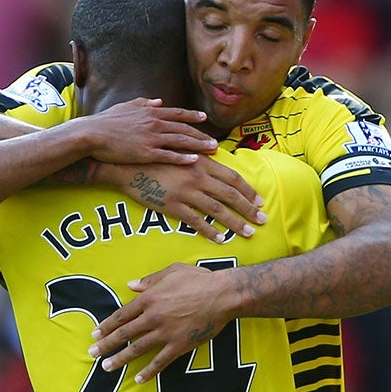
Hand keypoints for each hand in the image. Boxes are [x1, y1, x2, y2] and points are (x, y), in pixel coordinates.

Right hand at [74, 98, 217, 166]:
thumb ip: (144, 103)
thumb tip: (158, 101)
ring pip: (181, 141)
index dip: (192, 116)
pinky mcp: (147, 152)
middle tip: (215, 141)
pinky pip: (169, 155)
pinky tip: (195, 160)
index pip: (177, 113)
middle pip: (184, 128)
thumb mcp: (126, 107)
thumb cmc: (106, 121)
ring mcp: (152, 138)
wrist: (93, 134)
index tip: (204, 118)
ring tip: (212, 150)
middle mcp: (155, 123)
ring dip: (198, 145)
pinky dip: (183, 157)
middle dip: (201, 134)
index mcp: (150, 112)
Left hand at [89, 260, 240, 382]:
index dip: (107, 325)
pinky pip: (160, 361)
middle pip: (124, 333)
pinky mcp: (179, 345)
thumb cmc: (199, 279)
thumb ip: (150, 280)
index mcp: (149, 298)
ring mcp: (165, 332)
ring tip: (107, 367)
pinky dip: (148, 372)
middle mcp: (153, 316)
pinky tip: (138, 379)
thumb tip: (131, 285)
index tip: (95, 333)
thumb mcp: (172, 271)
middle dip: (106, 344)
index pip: (122, 315)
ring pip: (137, 349)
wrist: (223, 295)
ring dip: (120, 359)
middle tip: (92, 353)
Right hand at [106, 158, 263, 239]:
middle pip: (230, 195)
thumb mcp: (179, 152)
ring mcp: (185, 192)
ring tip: (249, 233)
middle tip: (263, 220)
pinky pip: (196, 222)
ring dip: (235, 223)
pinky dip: (210, 231)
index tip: (260, 200)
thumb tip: (215, 158)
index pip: (232, 177)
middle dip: (249, 209)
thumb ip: (199, 157)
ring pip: (217, 210)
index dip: (248, 190)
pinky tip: (220, 239)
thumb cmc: (154, 157)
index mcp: (201, 162)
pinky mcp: (172, 206)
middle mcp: (197, 177)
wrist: (127, 165)